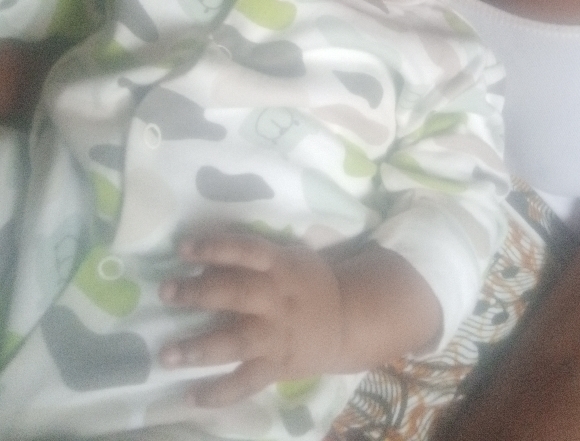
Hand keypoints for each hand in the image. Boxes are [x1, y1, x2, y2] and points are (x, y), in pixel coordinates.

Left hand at [158, 233, 344, 405]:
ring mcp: (276, 336)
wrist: (349, 319)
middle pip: (235, 294)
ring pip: (236, 342)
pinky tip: (191, 397)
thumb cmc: (308, 282)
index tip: (182, 247)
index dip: (214, 246)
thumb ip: (250, 262)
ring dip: (199, 348)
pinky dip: (219, 393)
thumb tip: (204, 265)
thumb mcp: (287, 260)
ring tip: (167, 354)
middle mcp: (276, 299)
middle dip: (198, 293)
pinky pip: (246, 383)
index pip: (245, 250)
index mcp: (280, 266)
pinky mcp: (277, 366)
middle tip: (165, 292)